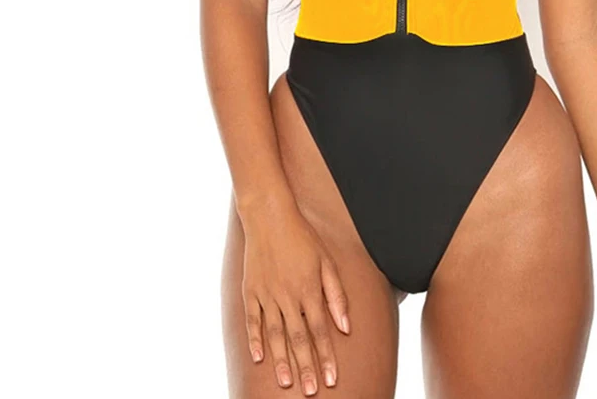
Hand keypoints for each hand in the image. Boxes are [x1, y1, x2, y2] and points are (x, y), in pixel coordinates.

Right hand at [239, 200, 349, 394]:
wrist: (269, 216)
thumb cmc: (303, 236)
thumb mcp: (327, 260)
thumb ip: (336, 294)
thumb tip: (346, 326)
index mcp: (309, 289)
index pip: (321, 330)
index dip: (326, 356)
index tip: (331, 379)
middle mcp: (288, 295)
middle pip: (298, 338)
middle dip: (306, 367)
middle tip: (310, 392)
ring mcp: (267, 294)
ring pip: (275, 334)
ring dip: (282, 360)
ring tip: (288, 383)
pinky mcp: (250, 291)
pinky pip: (252, 320)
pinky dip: (255, 340)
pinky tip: (258, 358)